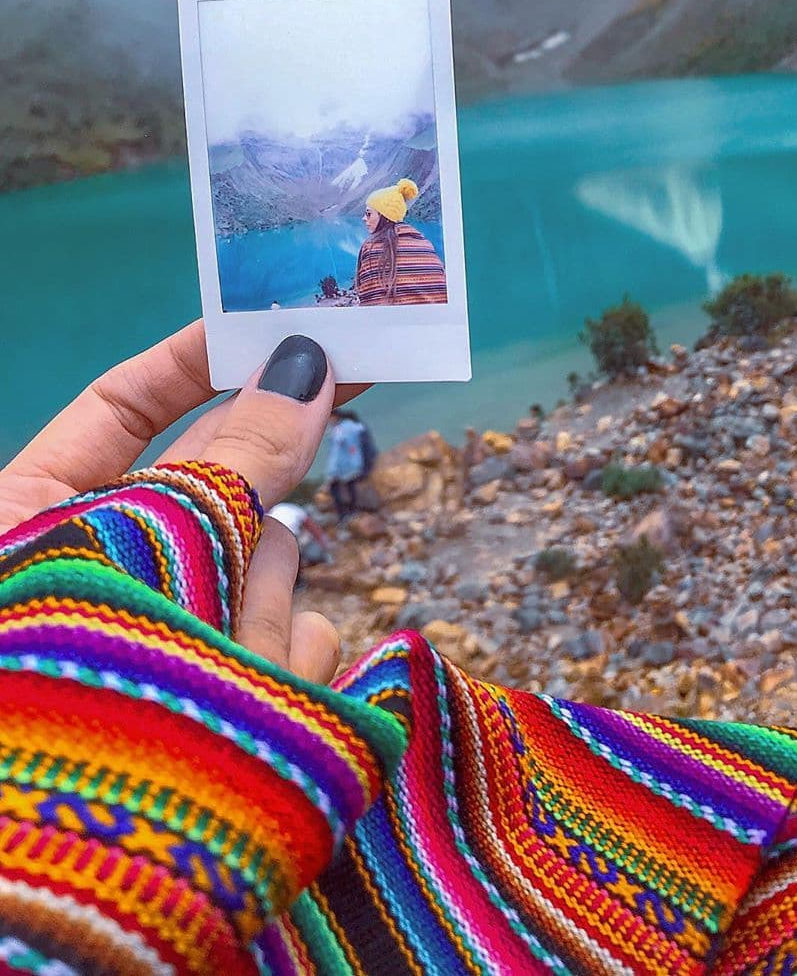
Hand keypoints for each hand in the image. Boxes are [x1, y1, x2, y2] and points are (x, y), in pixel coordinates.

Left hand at [0, 321, 368, 683]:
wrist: (53, 879)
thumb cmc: (58, 665)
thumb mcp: (135, 545)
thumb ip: (228, 463)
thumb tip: (303, 368)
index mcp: (31, 515)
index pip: (119, 409)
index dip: (194, 360)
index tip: (270, 322)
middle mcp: (112, 571)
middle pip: (211, 486)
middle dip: (265, 465)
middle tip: (358, 370)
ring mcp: (181, 639)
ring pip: (263, 568)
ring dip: (257, 600)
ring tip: (215, 653)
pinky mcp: (240, 699)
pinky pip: (295, 649)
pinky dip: (282, 669)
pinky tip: (246, 702)